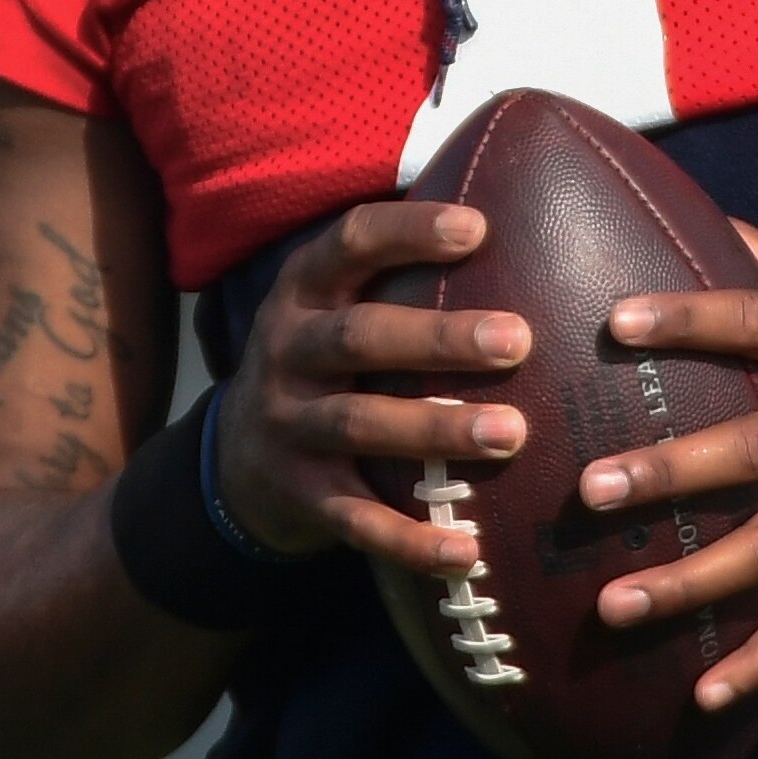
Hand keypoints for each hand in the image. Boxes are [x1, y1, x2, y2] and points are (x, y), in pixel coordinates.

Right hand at [212, 199, 534, 577]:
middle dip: (439, 338)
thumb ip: (401, 268)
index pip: (351, 242)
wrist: (237, 462)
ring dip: (437, 428)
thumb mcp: (339, 303)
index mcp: (304, 289)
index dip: (409, 232)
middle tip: (520, 340)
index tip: (479, 228)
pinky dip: (410, 538)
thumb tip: (513, 207)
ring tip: (514, 434)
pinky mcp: (297, 494)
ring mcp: (286, 424)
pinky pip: (355, 520)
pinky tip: (469, 551)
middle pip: (360, 336)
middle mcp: (286, 349)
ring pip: (360, 424)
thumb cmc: (329, 361)